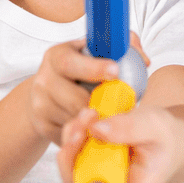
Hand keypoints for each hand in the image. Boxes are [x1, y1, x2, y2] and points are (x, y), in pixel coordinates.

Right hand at [28, 35, 147, 144]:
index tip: (116, 72)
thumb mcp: (96, 53)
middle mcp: (44, 80)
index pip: (70, 63)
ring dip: (95, 122)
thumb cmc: (82, 71)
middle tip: (120, 108)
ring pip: (73, 119)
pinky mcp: (43, 126)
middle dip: (100, 105)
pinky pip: (68, 135)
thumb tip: (142, 60)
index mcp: (57, 56)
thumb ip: (123, 47)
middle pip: (74, 98)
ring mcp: (40, 105)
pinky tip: (97, 129)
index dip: (94, 68)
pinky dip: (86, 135)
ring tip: (112, 119)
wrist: (50, 93)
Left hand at [56, 104, 183, 182]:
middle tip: (80, 129)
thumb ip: (129, 127)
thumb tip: (96, 130)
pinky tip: (87, 118)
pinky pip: (74, 154)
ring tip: (87, 117)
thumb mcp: (155, 126)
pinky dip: (74, 134)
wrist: (168, 135)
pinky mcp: (94, 162)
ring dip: (71, 142)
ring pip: (73, 170)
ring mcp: (103, 177)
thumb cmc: (166, 139)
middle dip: (72, 159)